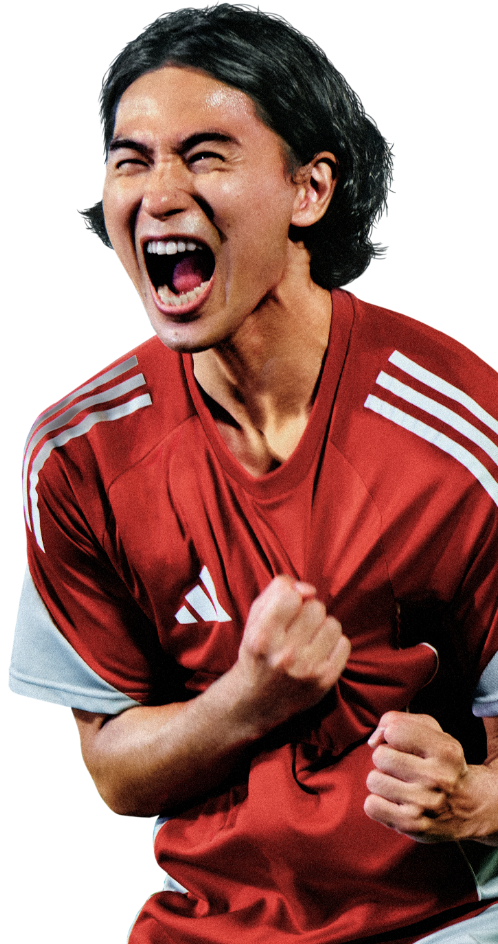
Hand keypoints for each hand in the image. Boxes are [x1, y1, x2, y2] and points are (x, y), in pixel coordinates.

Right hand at [234, 575, 349, 734]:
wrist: (257, 700)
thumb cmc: (259, 651)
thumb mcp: (255, 618)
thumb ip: (277, 591)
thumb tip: (309, 589)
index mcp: (263, 637)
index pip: (291, 595)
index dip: (291, 597)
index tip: (286, 610)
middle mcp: (285, 654)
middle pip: (316, 607)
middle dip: (308, 611)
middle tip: (298, 627)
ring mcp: (307, 669)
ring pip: (333, 624)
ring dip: (322, 627)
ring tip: (309, 639)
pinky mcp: (326, 680)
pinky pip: (344, 643)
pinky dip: (334, 644)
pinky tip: (319, 652)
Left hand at [364, 711, 497, 842]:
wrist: (470, 807)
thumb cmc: (442, 764)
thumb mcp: (433, 733)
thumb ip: (399, 721)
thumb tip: (373, 740)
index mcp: (445, 751)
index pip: (394, 730)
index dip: (391, 734)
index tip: (403, 744)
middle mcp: (437, 777)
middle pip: (380, 756)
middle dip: (387, 759)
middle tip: (404, 768)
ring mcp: (424, 804)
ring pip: (373, 780)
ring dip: (383, 781)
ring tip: (401, 785)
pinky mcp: (411, 826)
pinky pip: (371, 805)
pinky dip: (378, 803)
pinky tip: (396, 802)